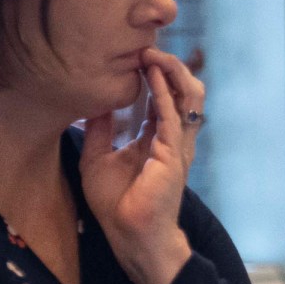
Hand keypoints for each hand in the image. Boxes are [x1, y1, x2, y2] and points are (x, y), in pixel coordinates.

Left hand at [80, 48, 205, 283]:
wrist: (130, 235)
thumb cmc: (118, 205)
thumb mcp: (98, 158)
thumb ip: (100, 130)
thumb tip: (95, 101)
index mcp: (159, 140)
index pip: (164, 98)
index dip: (154, 75)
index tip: (135, 54)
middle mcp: (174, 139)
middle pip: (185, 92)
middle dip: (170, 67)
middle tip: (147, 48)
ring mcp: (178, 145)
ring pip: (189, 97)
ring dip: (173, 72)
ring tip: (153, 54)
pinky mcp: (173, 154)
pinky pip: (173, 114)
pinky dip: (164, 90)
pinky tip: (150, 73)